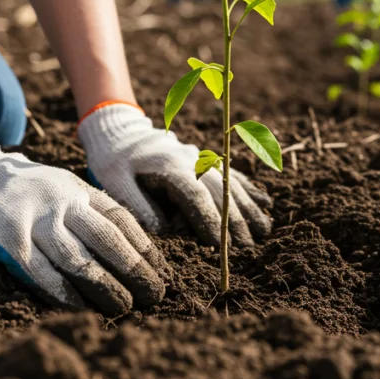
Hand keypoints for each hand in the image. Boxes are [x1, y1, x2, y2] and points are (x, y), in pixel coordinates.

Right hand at [0, 118, 167, 314]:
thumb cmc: (23, 189)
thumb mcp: (61, 186)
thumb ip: (90, 209)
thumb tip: (132, 246)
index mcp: (77, 188)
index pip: (120, 218)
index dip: (145, 247)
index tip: (163, 271)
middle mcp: (60, 201)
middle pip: (106, 239)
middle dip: (135, 270)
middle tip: (155, 295)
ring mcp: (33, 219)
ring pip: (78, 259)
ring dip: (105, 287)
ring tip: (125, 308)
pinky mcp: (8, 239)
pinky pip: (41, 272)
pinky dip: (63, 292)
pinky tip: (81, 309)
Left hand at [79, 103, 272, 246]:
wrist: (118, 131)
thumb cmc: (113, 161)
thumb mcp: (115, 182)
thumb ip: (138, 206)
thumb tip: (164, 231)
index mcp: (169, 167)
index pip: (195, 196)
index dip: (210, 220)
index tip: (223, 245)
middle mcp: (190, 160)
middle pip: (220, 191)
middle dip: (236, 220)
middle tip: (249, 247)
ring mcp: (200, 158)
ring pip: (230, 183)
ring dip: (249, 206)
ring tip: (265, 230)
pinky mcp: (204, 159)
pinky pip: (231, 174)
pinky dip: (249, 189)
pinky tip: (266, 203)